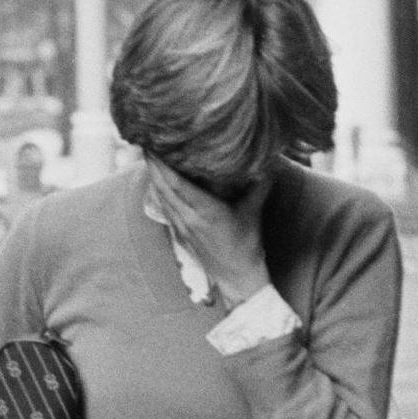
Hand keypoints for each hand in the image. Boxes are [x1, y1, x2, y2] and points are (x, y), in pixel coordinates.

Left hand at [146, 157, 270, 310]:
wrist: (237, 278)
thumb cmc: (247, 247)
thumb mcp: (254, 212)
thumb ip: (260, 185)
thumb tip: (270, 160)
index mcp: (204, 210)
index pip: (175, 182)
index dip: (161, 162)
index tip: (154, 142)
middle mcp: (188, 217)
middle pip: (162, 186)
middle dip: (152, 163)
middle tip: (147, 140)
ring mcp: (181, 226)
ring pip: (160, 196)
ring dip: (153, 175)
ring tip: (149, 154)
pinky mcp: (180, 233)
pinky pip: (165, 206)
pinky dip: (159, 190)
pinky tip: (158, 180)